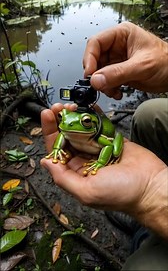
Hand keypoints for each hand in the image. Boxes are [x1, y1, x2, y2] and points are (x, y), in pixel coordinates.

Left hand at [40, 103, 167, 237]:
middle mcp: (85, 159)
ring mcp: (98, 147)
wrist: (151, 185)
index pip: (56, 150)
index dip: (50, 133)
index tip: (48, 117)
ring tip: (71, 105)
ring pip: (81, 129)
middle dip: (60, 121)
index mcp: (76, 172)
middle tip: (59, 108)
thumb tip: (46, 163)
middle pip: (67, 136)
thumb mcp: (87, 191)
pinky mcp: (111, 139)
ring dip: (75, 116)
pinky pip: (99, 125)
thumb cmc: (121, 193)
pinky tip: (87, 106)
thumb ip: (63, 178)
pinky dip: (93, 115)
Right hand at [83, 21, 167, 98]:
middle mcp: (117, 47)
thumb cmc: (166, 61)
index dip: (89, 57)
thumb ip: (118, 73)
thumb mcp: (141, 66)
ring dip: (103, 85)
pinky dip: (108, 89)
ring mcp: (117, 61)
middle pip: (95, 59)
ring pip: (99, 73)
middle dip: (96, 74)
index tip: (89, 73)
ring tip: (112, 91)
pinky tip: (117, 93)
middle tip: (99, 85)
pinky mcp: (119, 73)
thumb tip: (96, 79)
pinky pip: (106, 81)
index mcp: (121, 35)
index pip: (96, 42)